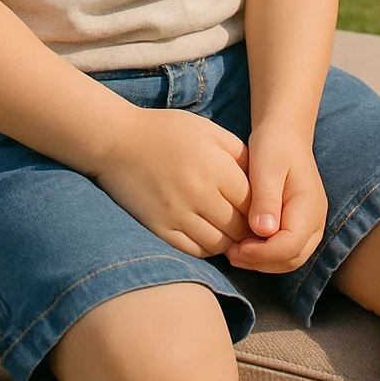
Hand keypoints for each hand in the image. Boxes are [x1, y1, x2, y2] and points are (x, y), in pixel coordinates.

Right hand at [91, 105, 254, 259]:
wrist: (117, 140)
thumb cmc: (166, 130)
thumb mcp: (207, 130)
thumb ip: (238, 152)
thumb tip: (262, 179)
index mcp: (215, 167)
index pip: (253, 202)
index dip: (261, 209)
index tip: (261, 209)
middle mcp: (199, 193)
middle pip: (239, 227)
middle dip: (249, 229)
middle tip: (251, 227)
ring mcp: (178, 214)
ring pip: (220, 245)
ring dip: (230, 243)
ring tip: (231, 233)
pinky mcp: (160, 228)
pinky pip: (194, 250)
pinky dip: (207, 248)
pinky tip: (209, 236)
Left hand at [224, 125, 327, 274]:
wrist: (285, 133)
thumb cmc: (274, 145)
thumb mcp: (267, 166)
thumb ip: (266, 198)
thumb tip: (263, 232)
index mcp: (309, 207)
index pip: (290, 246)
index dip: (263, 253)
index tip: (237, 248)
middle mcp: (315, 221)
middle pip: (292, 259)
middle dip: (261, 262)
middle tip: (231, 254)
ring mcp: (310, 225)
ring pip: (289, 259)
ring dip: (263, 261)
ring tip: (234, 251)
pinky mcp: (299, 225)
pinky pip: (286, 250)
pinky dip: (266, 254)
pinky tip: (244, 244)